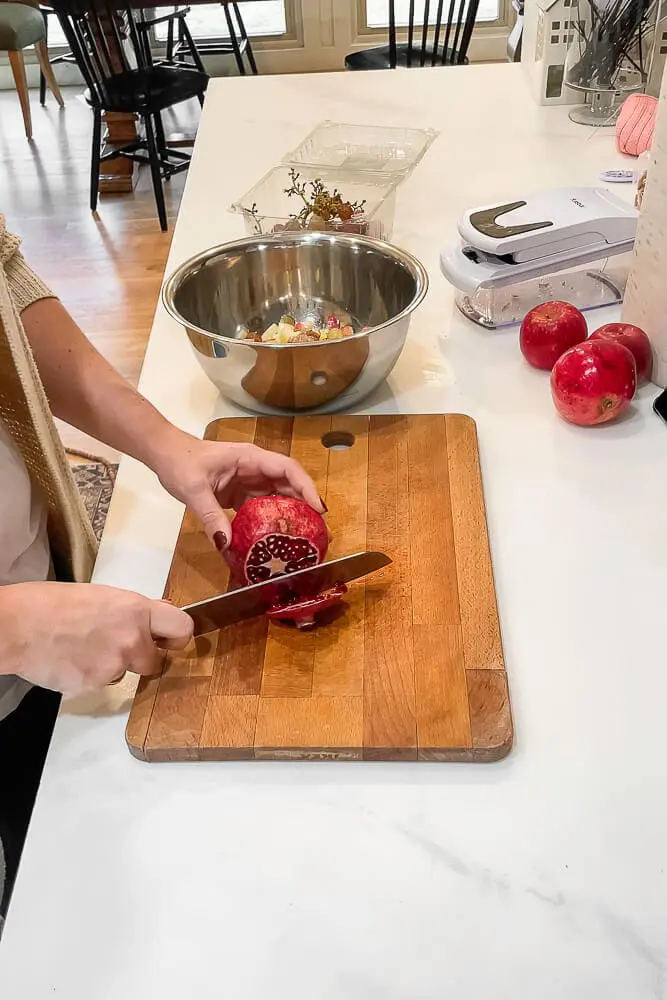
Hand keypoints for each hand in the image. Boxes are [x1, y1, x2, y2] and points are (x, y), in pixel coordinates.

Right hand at [0, 582, 192, 696]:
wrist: (17, 626)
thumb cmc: (52, 603)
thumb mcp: (102, 595)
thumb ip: (131, 611)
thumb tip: (154, 616)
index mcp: (136, 610)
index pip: (181, 627)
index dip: (177, 638)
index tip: (170, 642)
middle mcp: (132, 639)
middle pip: (154, 661)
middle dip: (139, 658)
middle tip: (115, 647)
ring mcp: (114, 665)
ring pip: (123, 673)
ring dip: (109, 665)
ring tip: (81, 647)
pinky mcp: (94, 685)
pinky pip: (99, 683)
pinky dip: (87, 675)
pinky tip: (69, 658)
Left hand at [151, 432, 324, 549]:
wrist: (165, 455)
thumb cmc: (180, 461)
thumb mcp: (194, 489)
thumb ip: (210, 517)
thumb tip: (226, 545)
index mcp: (250, 459)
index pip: (287, 469)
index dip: (306, 488)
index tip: (318, 510)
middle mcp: (255, 468)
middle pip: (289, 485)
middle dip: (305, 506)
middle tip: (318, 533)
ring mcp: (249, 481)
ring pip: (277, 498)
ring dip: (290, 517)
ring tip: (302, 540)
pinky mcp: (241, 493)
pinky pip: (261, 509)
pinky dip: (269, 523)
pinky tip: (273, 541)